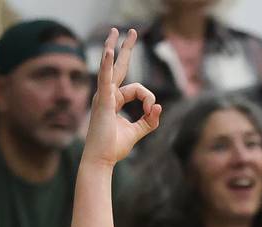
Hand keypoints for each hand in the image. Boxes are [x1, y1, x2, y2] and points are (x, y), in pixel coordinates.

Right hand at [84, 28, 160, 167]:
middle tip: (132, 31)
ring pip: (112, 68)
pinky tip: (110, 51)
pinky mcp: (103, 101)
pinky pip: (105, 79)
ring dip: (115, 48)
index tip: (152, 111)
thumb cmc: (114, 148)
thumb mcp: (136, 133)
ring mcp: (103, 96)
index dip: (148, 98)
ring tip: (118, 30)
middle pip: (119, 67)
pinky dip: (107, 65)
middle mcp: (107, 95)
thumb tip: (159, 107)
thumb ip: (149, 121)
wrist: (101, 160)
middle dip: (126, 49)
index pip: (136, 90)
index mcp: (114, 101)